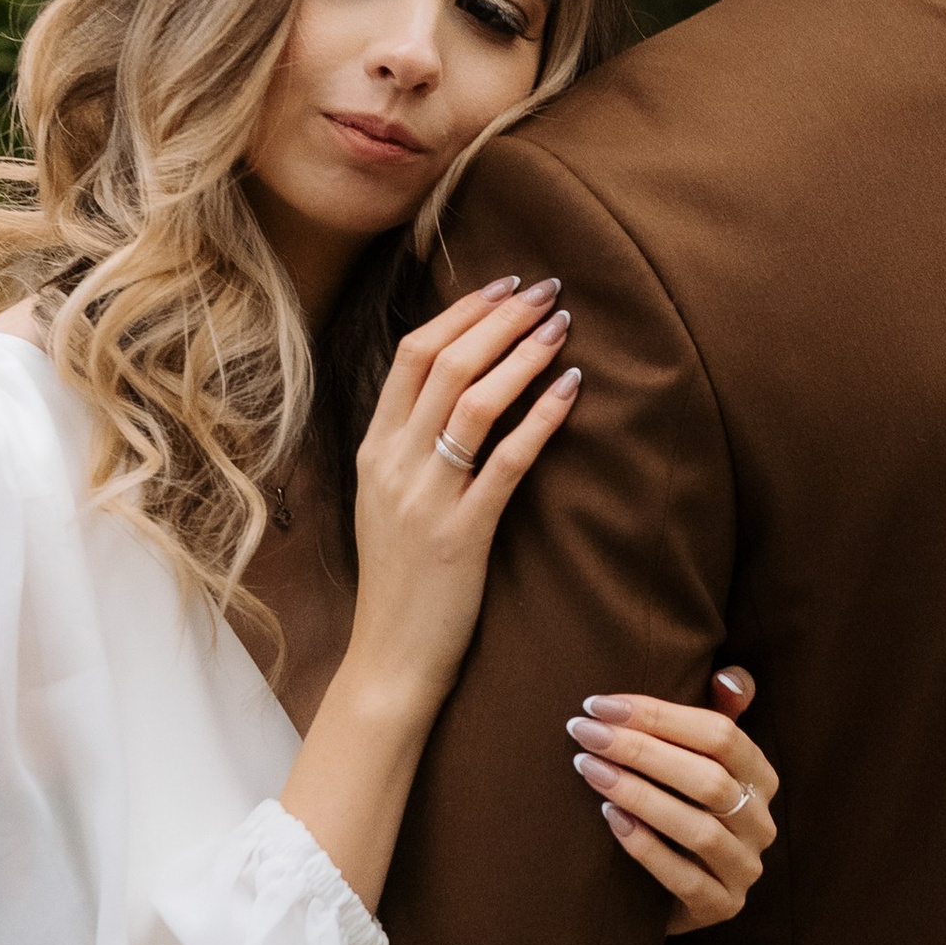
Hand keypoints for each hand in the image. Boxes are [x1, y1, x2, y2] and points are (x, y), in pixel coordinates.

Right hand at [346, 277, 580, 726]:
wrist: (391, 660)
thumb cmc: (401, 582)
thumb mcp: (388, 502)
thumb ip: (410, 448)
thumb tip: (455, 395)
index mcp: (373, 450)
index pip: (412, 355)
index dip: (462, 311)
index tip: (505, 284)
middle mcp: (392, 464)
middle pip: (445, 363)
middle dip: (499, 317)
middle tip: (547, 289)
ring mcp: (424, 498)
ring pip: (474, 401)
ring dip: (522, 354)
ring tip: (563, 327)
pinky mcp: (461, 535)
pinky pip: (506, 462)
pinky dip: (541, 418)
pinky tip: (572, 389)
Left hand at [569, 666, 776, 936]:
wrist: (664, 889)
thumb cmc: (677, 805)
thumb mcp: (697, 757)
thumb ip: (718, 713)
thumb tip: (729, 677)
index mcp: (760, 777)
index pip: (722, 735)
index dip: (661, 715)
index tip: (600, 704)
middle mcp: (761, 823)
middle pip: (708, 779)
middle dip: (640, 750)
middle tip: (584, 733)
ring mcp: (745, 869)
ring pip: (699, 829)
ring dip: (639, 795)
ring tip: (590, 770)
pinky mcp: (722, 907)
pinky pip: (686, 879)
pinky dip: (647, 848)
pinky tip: (610, 819)